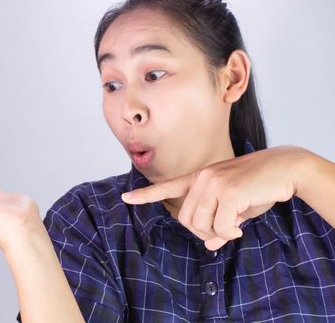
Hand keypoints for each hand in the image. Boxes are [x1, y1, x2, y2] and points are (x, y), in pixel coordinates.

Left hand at [122, 146, 306, 249]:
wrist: (285, 168)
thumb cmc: (259, 187)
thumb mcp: (236, 207)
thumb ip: (220, 223)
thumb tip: (210, 244)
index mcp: (200, 178)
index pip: (167, 187)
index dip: (146, 195)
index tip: (126, 198)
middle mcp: (202, 178)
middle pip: (185, 219)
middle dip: (202, 232)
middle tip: (224, 231)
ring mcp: (214, 182)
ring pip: (200, 224)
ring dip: (217, 233)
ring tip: (234, 226)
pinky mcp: (228, 191)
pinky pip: (220, 226)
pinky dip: (229, 232)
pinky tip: (241, 225)